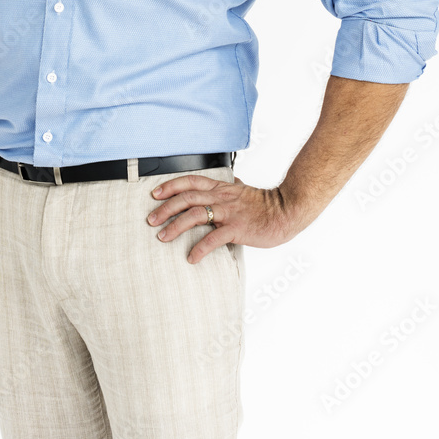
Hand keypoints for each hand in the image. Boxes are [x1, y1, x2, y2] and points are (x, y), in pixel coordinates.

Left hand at [146, 172, 296, 262]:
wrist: (287, 210)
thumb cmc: (266, 204)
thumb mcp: (244, 190)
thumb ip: (233, 186)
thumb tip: (230, 181)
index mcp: (221, 188)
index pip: (190, 182)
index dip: (170, 186)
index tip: (155, 194)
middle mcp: (222, 198)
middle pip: (186, 198)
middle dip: (165, 208)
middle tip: (151, 220)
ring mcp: (229, 212)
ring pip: (195, 215)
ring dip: (175, 226)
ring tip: (163, 237)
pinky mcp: (237, 228)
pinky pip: (214, 238)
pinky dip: (200, 248)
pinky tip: (191, 257)